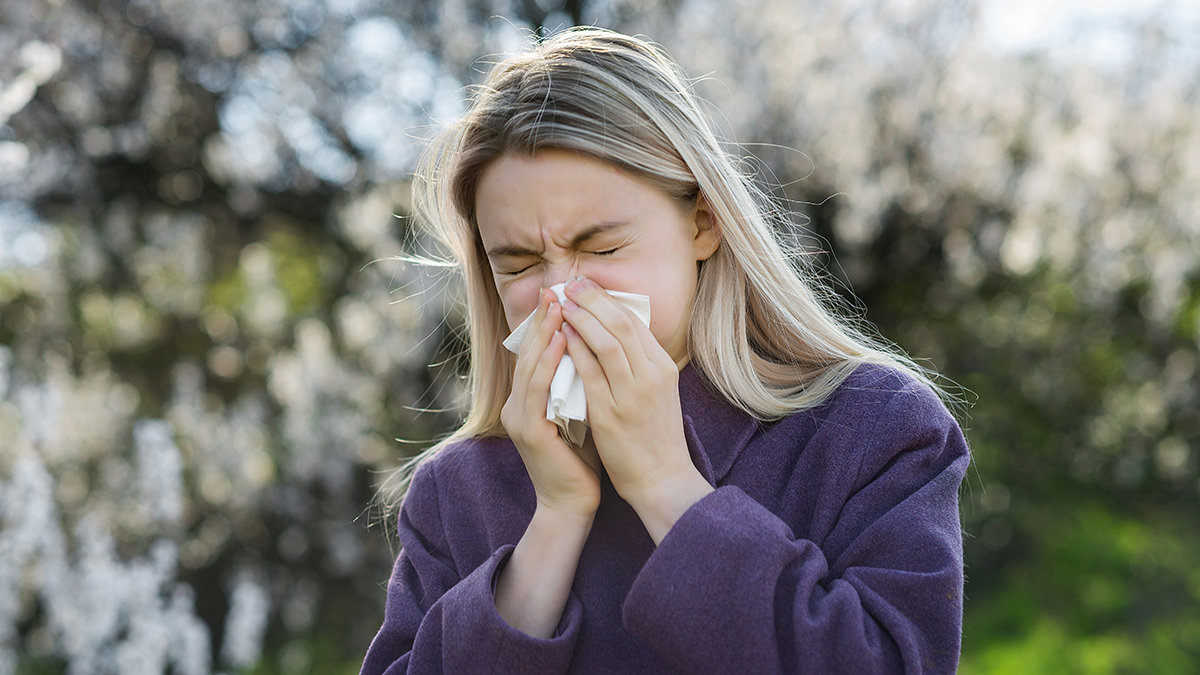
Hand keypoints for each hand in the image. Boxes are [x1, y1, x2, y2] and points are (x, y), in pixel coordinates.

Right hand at [502, 288, 601, 518]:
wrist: (573, 503)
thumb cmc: (583, 458)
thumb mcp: (582, 410)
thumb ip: (581, 381)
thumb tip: (598, 345)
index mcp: (528, 399)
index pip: (537, 352)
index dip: (547, 322)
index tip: (565, 294)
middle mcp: (517, 404)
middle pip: (528, 352)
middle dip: (543, 319)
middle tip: (557, 288)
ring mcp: (518, 417)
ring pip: (530, 365)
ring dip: (544, 333)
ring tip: (559, 305)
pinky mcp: (527, 431)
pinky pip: (537, 389)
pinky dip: (548, 362)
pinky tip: (560, 341)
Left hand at [561, 279, 712, 542]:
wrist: (662, 479)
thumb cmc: (656, 437)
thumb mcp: (658, 392)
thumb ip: (641, 364)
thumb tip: (618, 334)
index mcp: (662, 368)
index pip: (635, 323)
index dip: (608, 300)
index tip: (587, 286)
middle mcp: (651, 376)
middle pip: (621, 325)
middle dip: (594, 300)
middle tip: (570, 284)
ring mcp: (632, 395)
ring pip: (607, 343)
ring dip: (582, 318)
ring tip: (562, 302)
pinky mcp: (611, 414)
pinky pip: (590, 374)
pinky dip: (575, 350)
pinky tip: (560, 336)